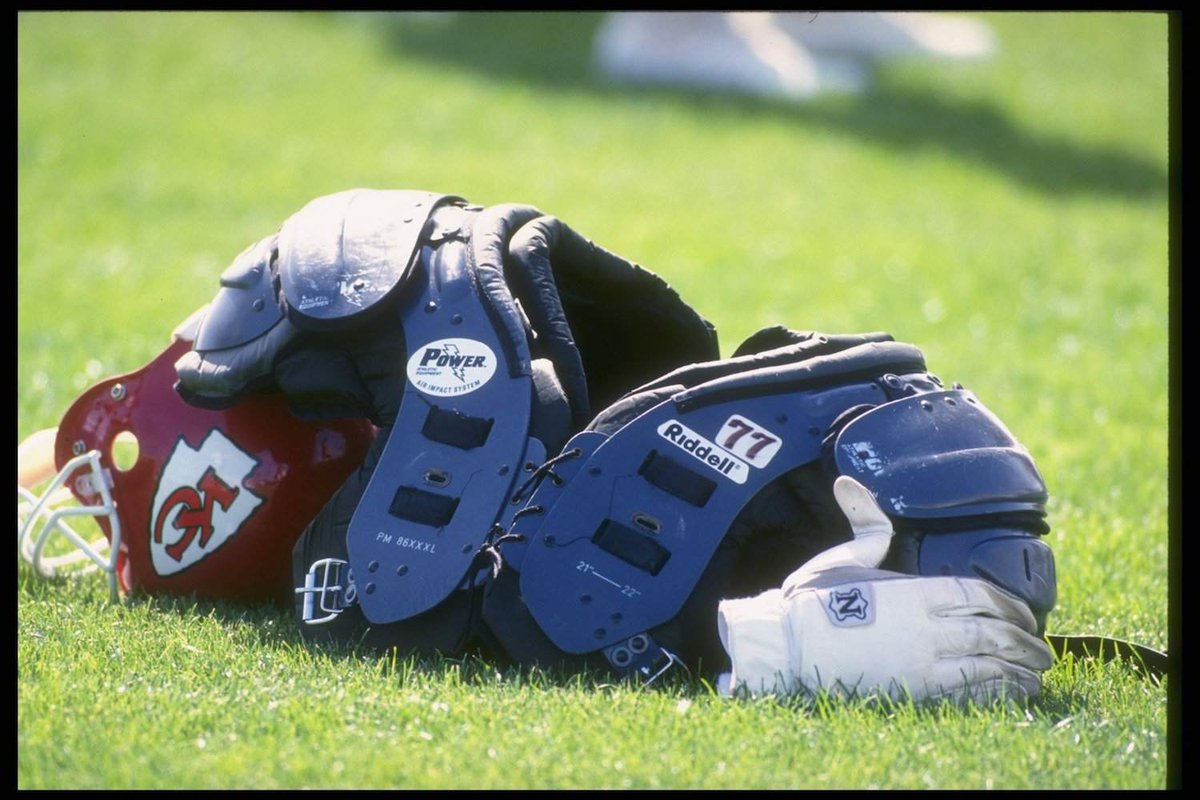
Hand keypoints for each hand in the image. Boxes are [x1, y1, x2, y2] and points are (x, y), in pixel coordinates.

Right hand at [716, 476, 1052, 702]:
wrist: (787, 647)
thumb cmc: (812, 601)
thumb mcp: (840, 558)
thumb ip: (864, 525)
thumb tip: (847, 482)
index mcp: (916, 591)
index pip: (981, 594)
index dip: (1010, 606)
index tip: (1025, 615)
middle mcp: (928, 627)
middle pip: (995, 631)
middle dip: (1025, 640)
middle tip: (1042, 648)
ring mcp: (925, 663)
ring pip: (991, 666)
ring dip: (1020, 669)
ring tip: (1037, 673)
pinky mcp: (916, 692)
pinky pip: (972, 695)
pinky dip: (1000, 694)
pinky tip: (1013, 693)